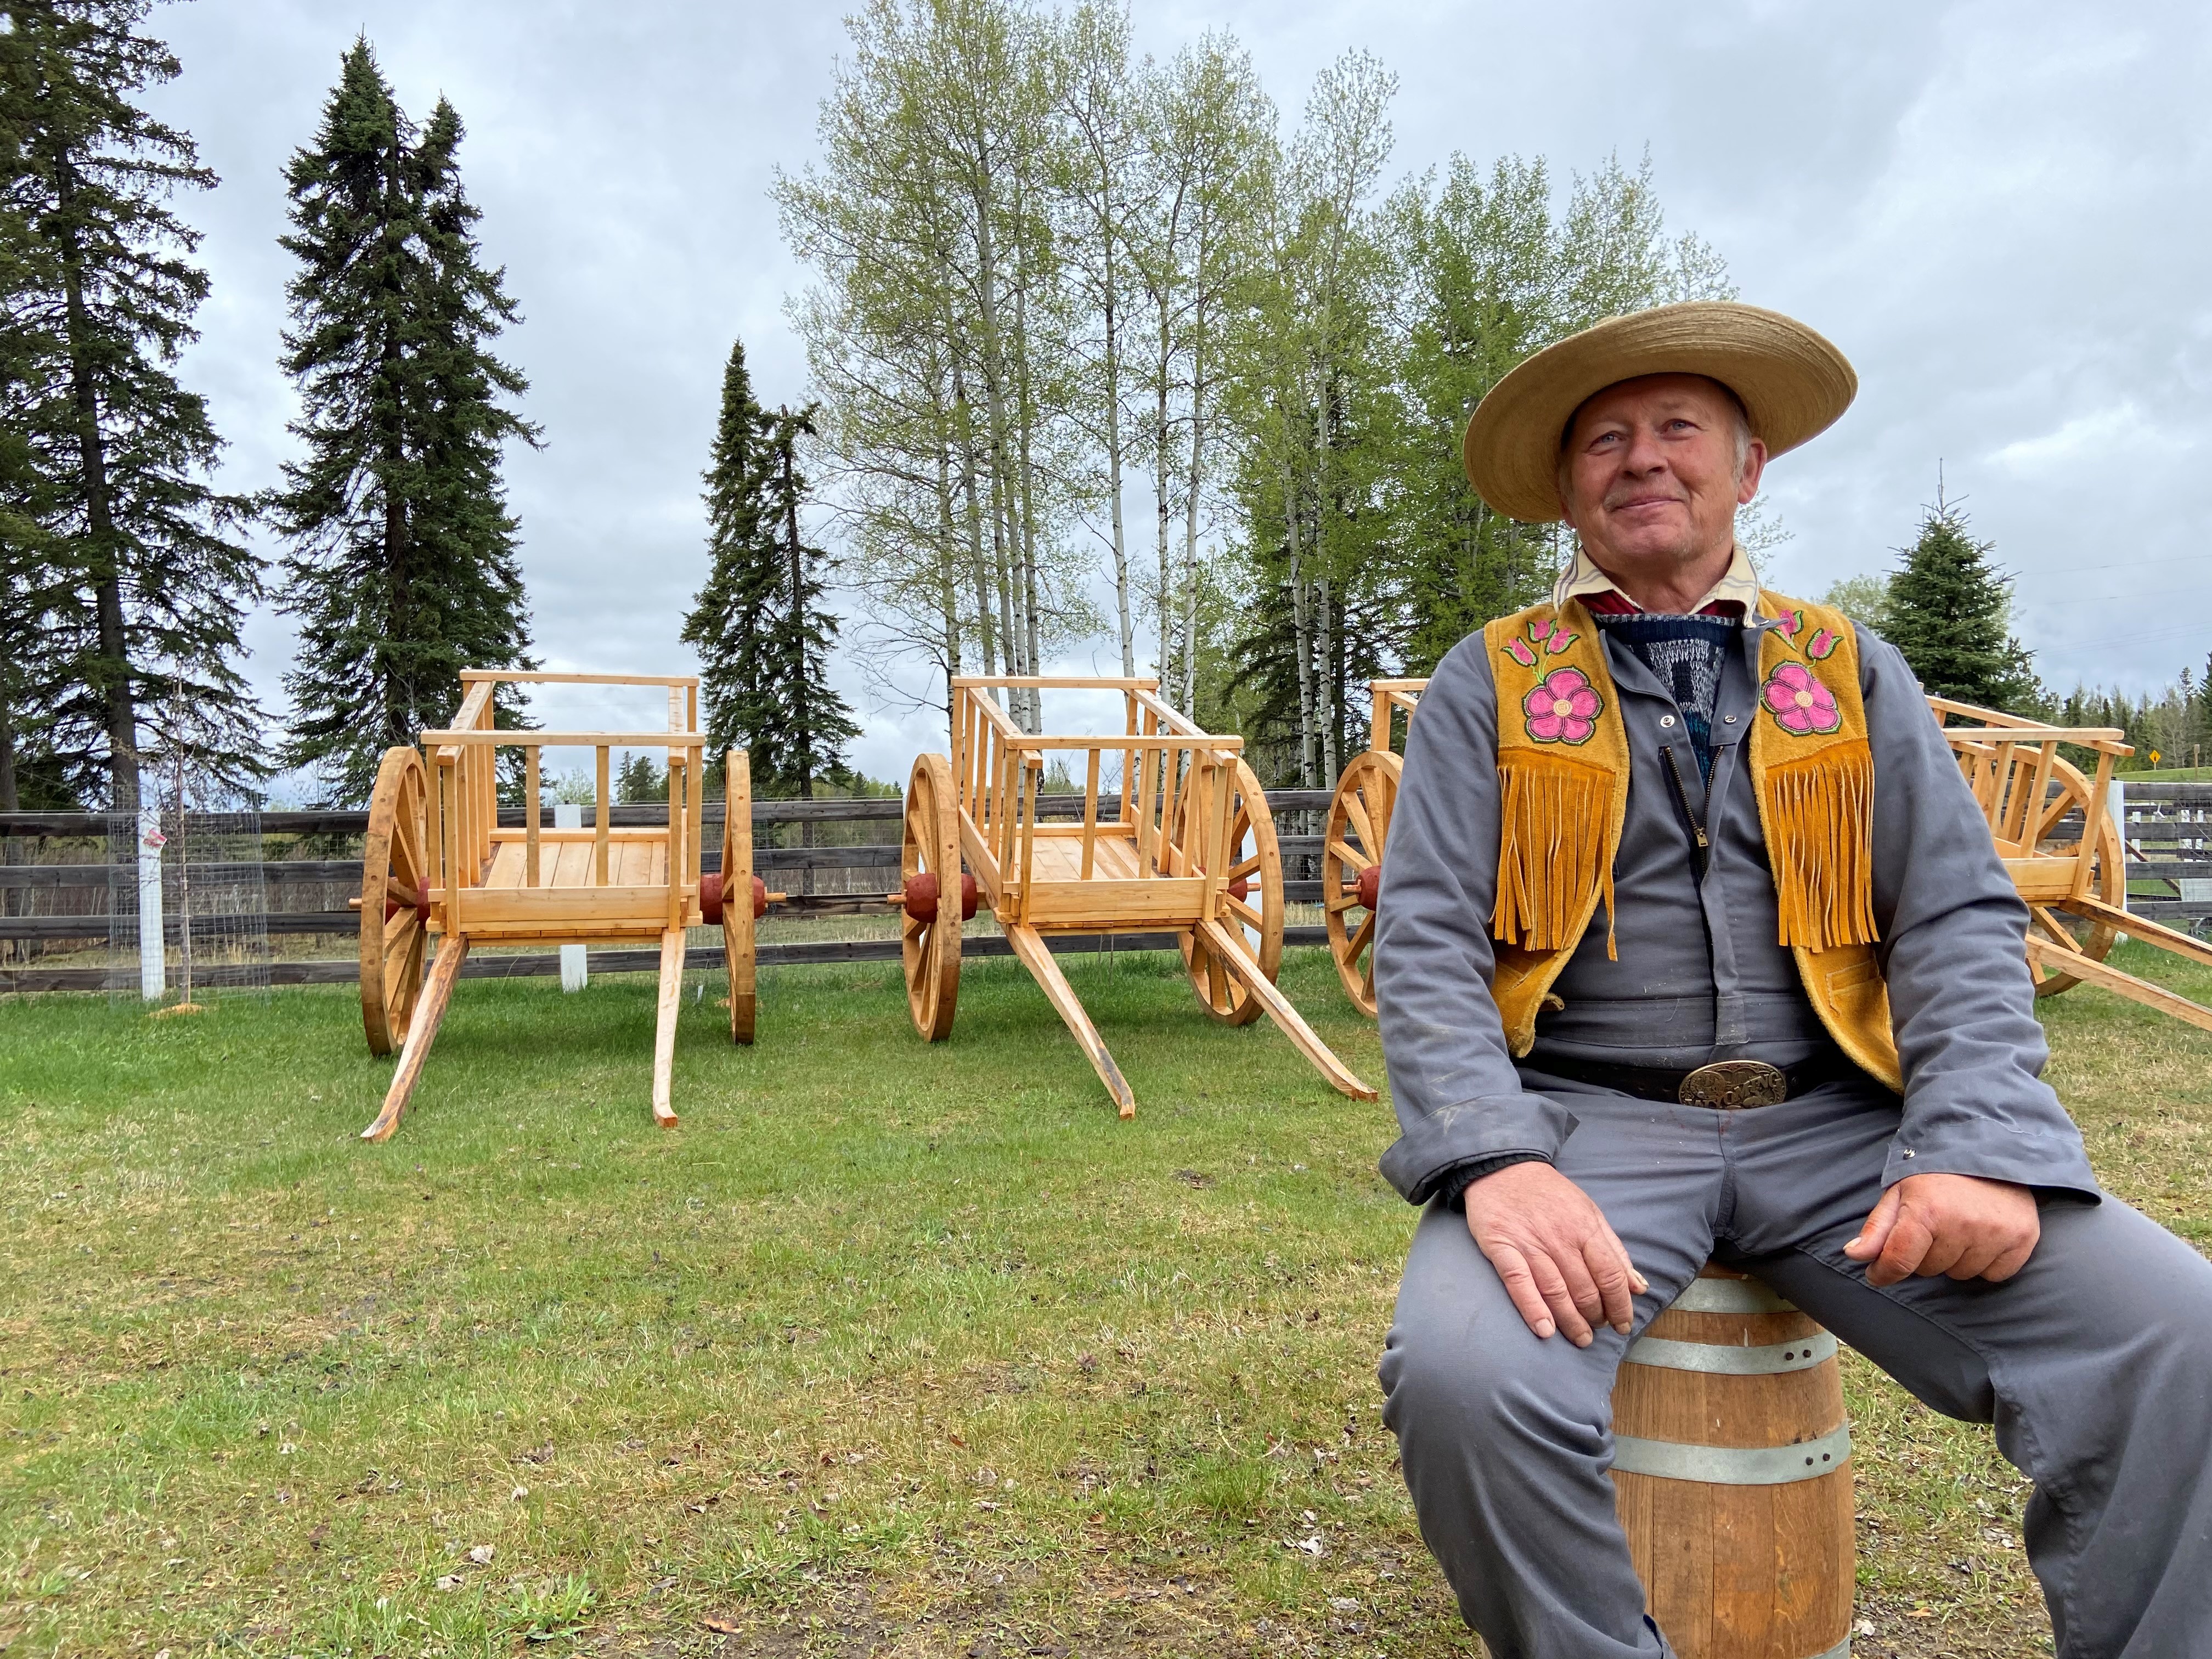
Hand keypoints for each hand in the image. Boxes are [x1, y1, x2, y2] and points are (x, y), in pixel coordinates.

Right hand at [1464, 1162, 1647, 1345]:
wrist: (1503, 1168)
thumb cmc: (1549, 1193)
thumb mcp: (1589, 1212)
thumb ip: (1614, 1250)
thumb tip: (1638, 1286)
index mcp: (1585, 1228)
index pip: (1610, 1275)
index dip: (1620, 1304)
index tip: (1623, 1323)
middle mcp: (1560, 1238)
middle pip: (1585, 1289)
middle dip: (1596, 1317)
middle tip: (1597, 1329)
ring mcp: (1530, 1243)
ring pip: (1556, 1291)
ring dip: (1571, 1322)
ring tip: (1580, 1338)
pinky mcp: (1502, 1247)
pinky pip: (1519, 1283)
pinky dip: (1532, 1309)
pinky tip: (1544, 1330)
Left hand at [1843, 1172, 2039, 1286]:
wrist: (1989, 1150)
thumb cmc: (1936, 1174)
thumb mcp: (1899, 1192)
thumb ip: (1877, 1227)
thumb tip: (1855, 1256)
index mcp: (1927, 1210)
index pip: (1899, 1261)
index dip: (1884, 1272)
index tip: (1878, 1273)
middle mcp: (1964, 1224)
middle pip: (1929, 1269)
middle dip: (1924, 1253)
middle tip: (1933, 1226)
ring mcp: (1996, 1233)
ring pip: (1961, 1274)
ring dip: (1954, 1258)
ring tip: (1959, 1226)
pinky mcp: (2023, 1239)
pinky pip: (1994, 1275)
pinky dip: (1985, 1262)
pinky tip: (1982, 1236)